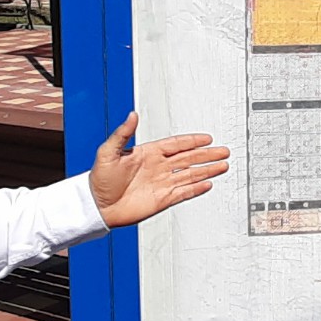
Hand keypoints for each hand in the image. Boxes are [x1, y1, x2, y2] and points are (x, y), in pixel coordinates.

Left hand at [89, 111, 231, 227]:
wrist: (97, 206)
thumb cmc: (99, 179)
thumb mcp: (107, 151)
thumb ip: (123, 133)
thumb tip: (132, 114)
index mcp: (148, 153)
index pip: (176, 144)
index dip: (192, 141)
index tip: (207, 138)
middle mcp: (158, 167)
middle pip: (189, 158)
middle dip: (207, 154)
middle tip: (223, 151)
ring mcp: (161, 183)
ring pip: (190, 174)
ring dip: (207, 170)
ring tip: (223, 166)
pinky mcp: (162, 199)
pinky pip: (184, 192)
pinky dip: (196, 189)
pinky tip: (208, 184)